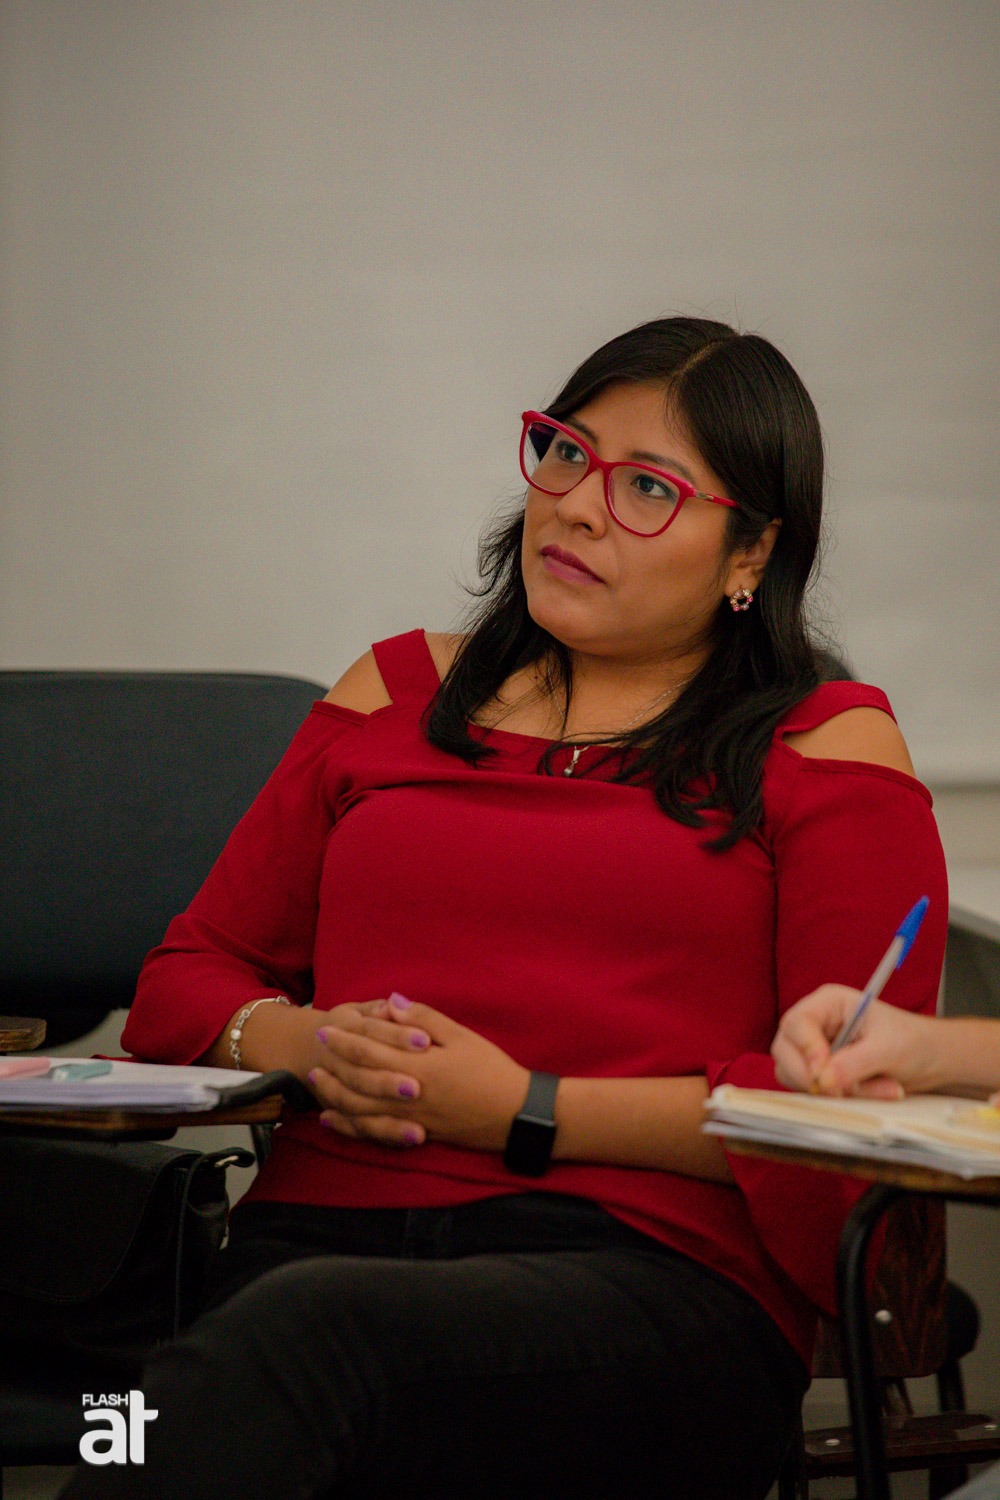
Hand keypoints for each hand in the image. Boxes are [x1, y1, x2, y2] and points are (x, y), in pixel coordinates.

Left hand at [309, 993, 529, 1150]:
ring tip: (316, 1079)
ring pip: (359, 1109)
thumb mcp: (462, 1037)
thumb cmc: (491, 1070)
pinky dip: (349, 1125)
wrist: (515, 1114)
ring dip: (333, 1094)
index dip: (345, 1040)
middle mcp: (407, 1096)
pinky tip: (333, 1118)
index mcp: (418, 1066)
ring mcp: (408, 1119)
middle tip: (316, 1048)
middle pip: (357, 1081)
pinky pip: (372, 1133)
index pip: (370, 1051)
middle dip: (333, 1063)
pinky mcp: (414, 1135)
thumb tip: (392, 1003)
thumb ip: (424, 1020)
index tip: (326, 1028)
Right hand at [772, 987, 936, 1097]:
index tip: (823, 1074)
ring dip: (832, 1091)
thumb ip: (854, 1062)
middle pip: (784, 1050)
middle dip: (810, 1075)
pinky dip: (840, 1099)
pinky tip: (872, 1092)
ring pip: (795, 1075)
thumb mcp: (887, 1048)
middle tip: (839, 1092)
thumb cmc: (912, 1041)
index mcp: (828, 1004)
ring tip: (876, 1089)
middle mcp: (815, 1025)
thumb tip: (823, 1081)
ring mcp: (814, 1051)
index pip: (798, 1023)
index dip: (806, 1048)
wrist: (929, 1060)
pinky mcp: (820, 1074)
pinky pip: (813, 1092)